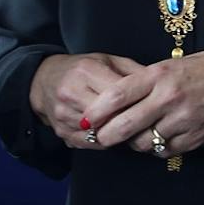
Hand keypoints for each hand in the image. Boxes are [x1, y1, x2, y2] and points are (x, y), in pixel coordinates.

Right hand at [29, 52, 144, 148]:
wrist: (42, 80)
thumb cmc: (81, 69)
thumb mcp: (106, 60)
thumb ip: (132, 71)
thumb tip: (161, 83)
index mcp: (86, 71)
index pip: (119, 93)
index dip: (139, 103)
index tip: (154, 107)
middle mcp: (71, 92)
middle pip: (110, 116)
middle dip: (130, 121)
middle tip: (148, 124)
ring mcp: (64, 114)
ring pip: (101, 133)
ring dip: (119, 135)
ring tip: (134, 131)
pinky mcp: (61, 132)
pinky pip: (91, 144)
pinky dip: (106, 142)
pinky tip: (116, 136)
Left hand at [84, 45, 203, 158]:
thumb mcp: (173, 65)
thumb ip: (146, 82)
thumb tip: (115, 100)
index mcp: (159, 75)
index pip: (116, 96)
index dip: (96, 111)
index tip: (85, 120)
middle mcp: (169, 98)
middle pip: (125, 125)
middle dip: (106, 136)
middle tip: (98, 138)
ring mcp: (184, 120)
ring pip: (144, 142)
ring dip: (133, 143)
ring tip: (132, 137)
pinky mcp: (197, 137)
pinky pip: (166, 150)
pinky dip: (156, 149)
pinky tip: (156, 140)